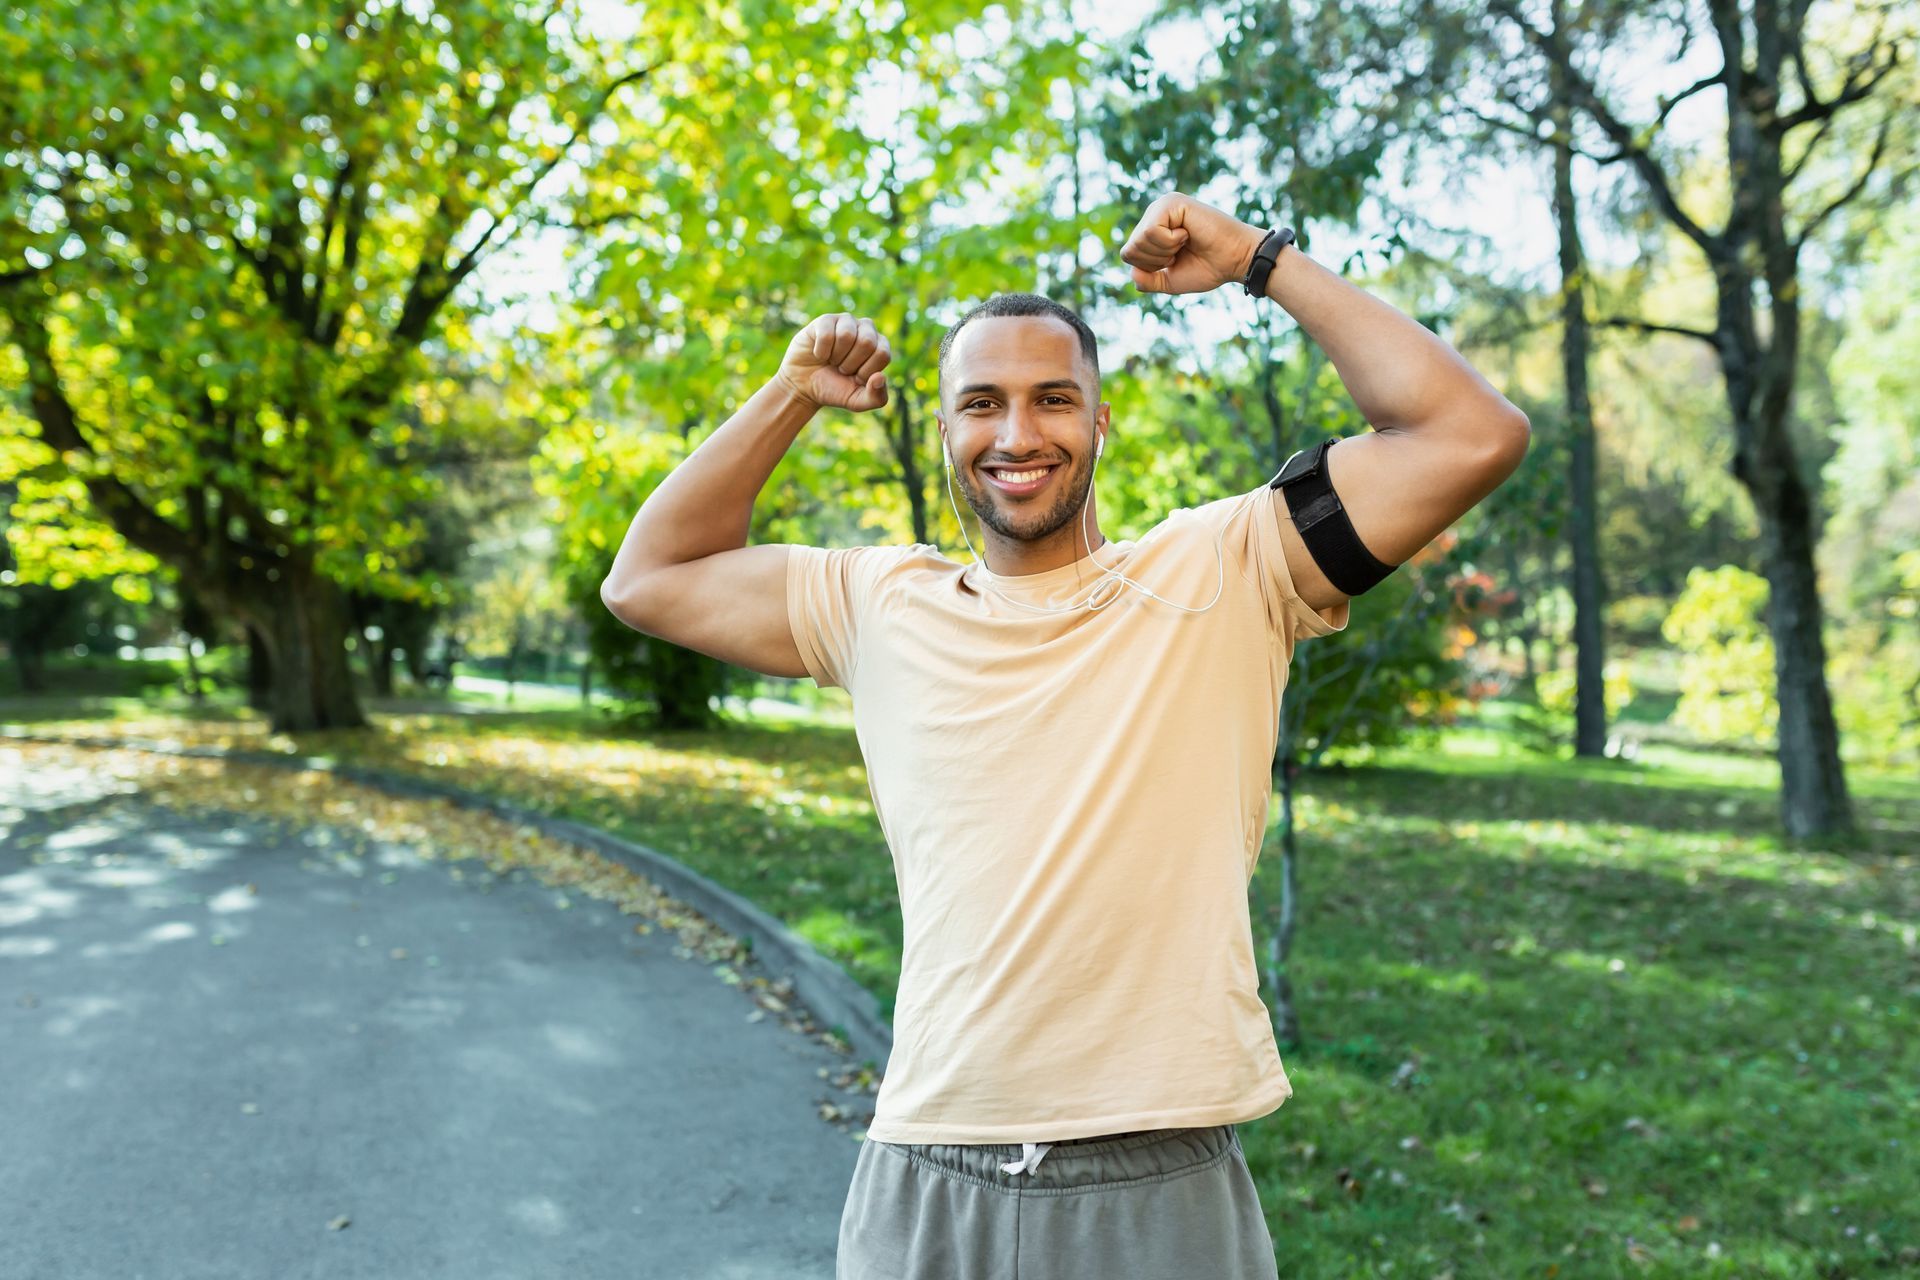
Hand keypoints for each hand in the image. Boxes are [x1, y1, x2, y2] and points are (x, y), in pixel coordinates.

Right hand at [776, 313, 890, 411]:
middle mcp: (866, 329)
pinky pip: (826, 334)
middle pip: (866, 342)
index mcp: (880, 346)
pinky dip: (821, 351)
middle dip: (850, 363)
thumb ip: (876, 397)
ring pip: (846, 335)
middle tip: (842, 368)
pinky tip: (819, 354)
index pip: (882, 354)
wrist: (804, 385)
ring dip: (836, 356)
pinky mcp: (825, 320)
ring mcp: (846, 321)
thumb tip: (880, 376)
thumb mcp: (858, 401)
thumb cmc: (835, 389)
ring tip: (832, 360)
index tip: (855, 377)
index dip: (865, 371)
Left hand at [1119, 193, 1267, 295]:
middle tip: (1181, 251)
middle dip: (1156, 261)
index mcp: (1152, 228)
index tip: (1175, 260)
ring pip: (1139, 240)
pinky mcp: (1172, 202)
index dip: (1150, 267)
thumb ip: (1147, 279)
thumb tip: (1132, 272)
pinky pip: (1151, 231)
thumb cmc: (1208, 268)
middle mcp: (1154, 213)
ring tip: (1185, 242)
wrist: (1235, 261)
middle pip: (1130, 249)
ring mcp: (1162, 205)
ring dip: (1164, 251)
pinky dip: (1170, 242)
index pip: (1128, 254)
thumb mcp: (1169, 280)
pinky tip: (1187, 233)